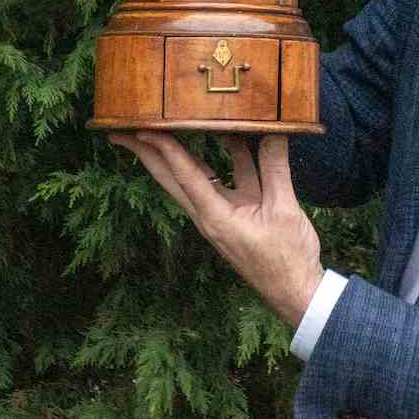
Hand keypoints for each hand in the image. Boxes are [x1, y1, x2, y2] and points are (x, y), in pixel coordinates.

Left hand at [109, 132, 323, 327]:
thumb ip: (275, 169)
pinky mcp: (238, 212)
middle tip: (121, 132)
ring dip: (179, 150)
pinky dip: (225, 155)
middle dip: (146, 154)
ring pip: (195, 175)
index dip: (164, 148)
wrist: (297, 292)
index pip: (184, 175)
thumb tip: (273, 132)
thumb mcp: (283, 210)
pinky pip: (225, 178)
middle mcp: (210, 214)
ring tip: (159, 126)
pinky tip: (229, 134)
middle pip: (171, 177)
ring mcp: (222, 212)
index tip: (142, 129)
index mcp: (215, 216)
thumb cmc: (287, 258)